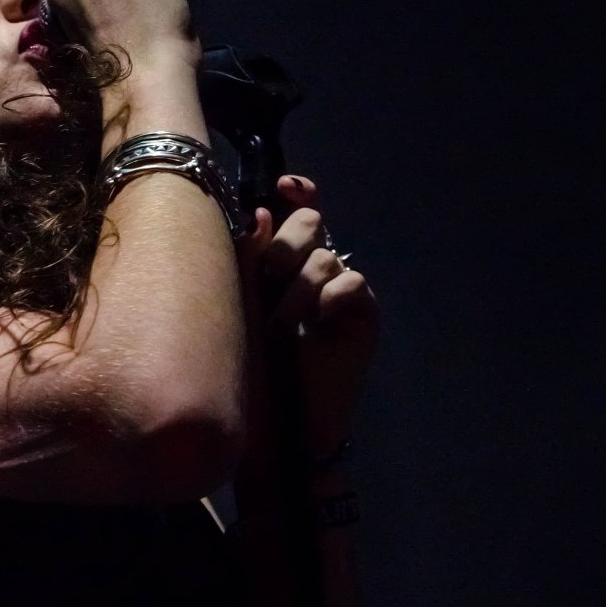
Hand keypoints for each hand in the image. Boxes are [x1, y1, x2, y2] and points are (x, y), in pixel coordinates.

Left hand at [237, 174, 379, 454]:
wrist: (280, 420)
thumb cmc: (252, 367)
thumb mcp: (242, 306)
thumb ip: (250, 259)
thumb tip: (261, 213)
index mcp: (281, 263)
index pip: (296, 211)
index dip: (296, 193)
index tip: (285, 186)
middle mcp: (313, 270)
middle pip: (310, 224)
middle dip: (285, 246)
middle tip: (269, 279)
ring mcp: (341, 291)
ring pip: (324, 256)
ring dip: (296, 292)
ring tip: (278, 329)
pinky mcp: (363, 314)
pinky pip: (351, 281)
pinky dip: (327, 299)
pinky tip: (314, 325)